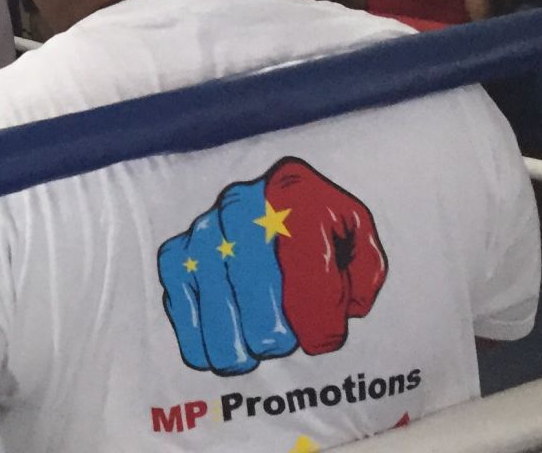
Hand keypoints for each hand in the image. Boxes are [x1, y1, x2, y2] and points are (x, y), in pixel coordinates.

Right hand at [158, 158, 387, 374]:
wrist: (273, 197)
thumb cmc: (319, 223)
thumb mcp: (357, 233)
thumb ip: (365, 271)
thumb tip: (339, 309)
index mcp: (294, 194)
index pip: (309, 283)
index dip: (322, 326)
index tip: (326, 336)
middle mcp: (241, 209)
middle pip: (266, 322)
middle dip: (286, 337)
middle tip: (292, 329)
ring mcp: (203, 234)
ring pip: (226, 333)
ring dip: (251, 347)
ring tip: (262, 335)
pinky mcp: (177, 258)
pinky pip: (188, 327)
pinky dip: (210, 346)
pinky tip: (231, 337)